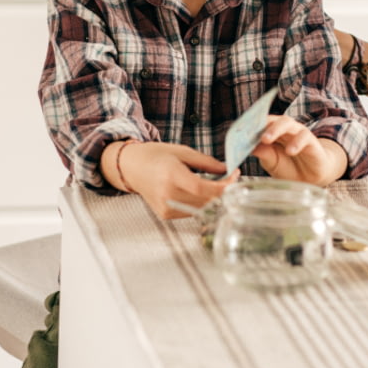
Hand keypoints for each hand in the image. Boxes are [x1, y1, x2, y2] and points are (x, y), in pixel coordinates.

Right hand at [119, 141, 235, 219]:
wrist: (132, 167)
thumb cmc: (156, 156)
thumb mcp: (182, 152)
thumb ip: (206, 162)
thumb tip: (228, 169)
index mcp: (170, 174)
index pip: (201, 188)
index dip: (222, 186)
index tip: (235, 175)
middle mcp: (166, 194)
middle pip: (204, 200)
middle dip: (223, 190)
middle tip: (231, 177)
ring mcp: (165, 207)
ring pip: (201, 208)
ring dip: (214, 198)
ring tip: (217, 183)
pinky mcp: (166, 215)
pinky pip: (192, 211)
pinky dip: (201, 202)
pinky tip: (201, 191)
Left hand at [252, 115, 347, 185]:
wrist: (311, 178)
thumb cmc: (289, 168)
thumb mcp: (272, 163)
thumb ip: (262, 153)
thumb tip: (247, 147)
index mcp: (271, 132)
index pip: (259, 123)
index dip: (248, 125)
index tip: (236, 130)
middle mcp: (284, 129)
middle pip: (271, 119)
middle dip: (258, 125)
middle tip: (246, 132)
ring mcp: (297, 133)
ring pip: (287, 123)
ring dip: (275, 129)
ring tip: (266, 139)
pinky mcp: (311, 141)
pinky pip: (304, 136)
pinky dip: (296, 142)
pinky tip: (290, 151)